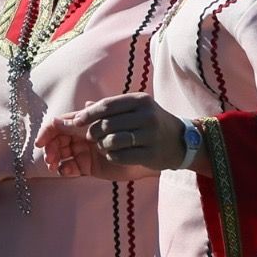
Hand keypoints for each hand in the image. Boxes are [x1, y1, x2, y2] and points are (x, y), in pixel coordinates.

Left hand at [41, 92, 187, 176]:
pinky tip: (114, 154)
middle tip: (92, 137)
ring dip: (103, 145)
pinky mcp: (151, 154)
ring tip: (104, 146)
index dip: (89, 114)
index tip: (76, 121)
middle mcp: (146, 115)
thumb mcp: (134, 109)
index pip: (107, 105)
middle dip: (94, 132)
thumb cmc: (151, 122)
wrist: (180, 141)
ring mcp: (150, 135)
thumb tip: (83, 108)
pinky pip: (121, 156)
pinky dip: (112, 156)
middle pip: (107, 124)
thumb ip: (110, 107)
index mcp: (139, 100)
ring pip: (113, 141)